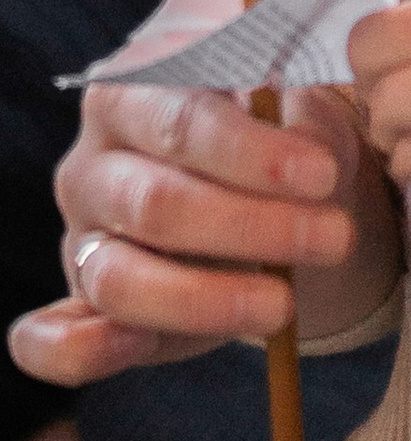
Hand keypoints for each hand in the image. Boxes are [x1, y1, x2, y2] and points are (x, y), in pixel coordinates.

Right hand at [10, 78, 390, 391]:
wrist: (273, 182)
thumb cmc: (286, 129)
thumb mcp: (308, 108)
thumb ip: (306, 120)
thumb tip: (312, 152)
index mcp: (137, 89)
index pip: (183, 119)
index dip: (252, 152)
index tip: (324, 175)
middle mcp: (93, 163)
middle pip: (155, 204)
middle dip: (250, 228)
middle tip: (334, 239)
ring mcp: (82, 237)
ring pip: (117, 278)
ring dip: (205, 298)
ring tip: (283, 305)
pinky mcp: (81, 304)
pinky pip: (47, 340)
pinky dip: (80, 351)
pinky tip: (135, 343)